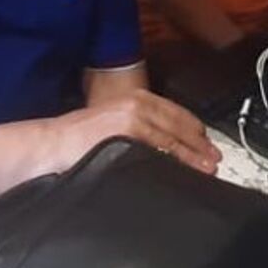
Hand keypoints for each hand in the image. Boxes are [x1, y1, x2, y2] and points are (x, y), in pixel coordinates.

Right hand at [44, 91, 221, 175]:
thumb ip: (139, 130)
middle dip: (201, 144)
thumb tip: (164, 147)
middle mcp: (138, 102)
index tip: (208, 144)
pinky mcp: (129, 132)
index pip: (176, 113)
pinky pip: (161, 148)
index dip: (196, 130)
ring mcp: (134, 116)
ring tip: (208, 168)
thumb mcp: (113, 125)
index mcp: (136, 98)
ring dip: (194, 154)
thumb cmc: (78, 139)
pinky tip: (186, 169)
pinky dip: (176, 159)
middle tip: (215, 159)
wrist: (52, 142)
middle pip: (180, 124)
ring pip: (174, 137)